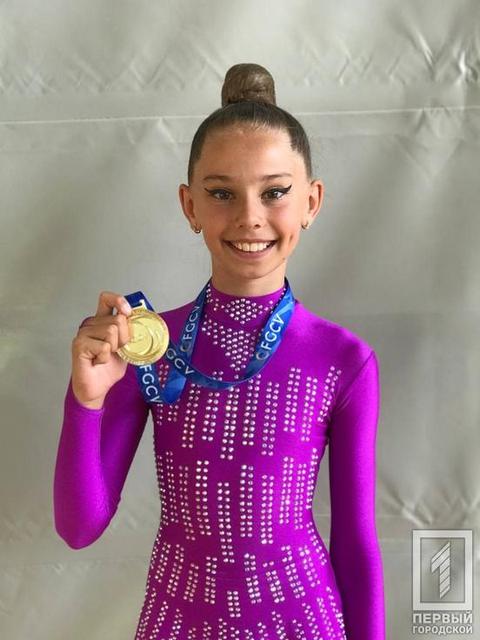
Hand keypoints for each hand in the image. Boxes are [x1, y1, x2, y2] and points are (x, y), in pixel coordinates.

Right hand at [70, 292, 132, 408]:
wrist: (97, 388)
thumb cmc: (108, 368)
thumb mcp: (125, 347)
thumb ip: (130, 333)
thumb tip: (141, 321)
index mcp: (101, 321)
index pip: (107, 299)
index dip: (119, 301)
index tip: (128, 312)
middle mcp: (90, 324)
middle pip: (118, 320)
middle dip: (124, 338)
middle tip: (115, 351)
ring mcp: (83, 333)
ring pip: (111, 332)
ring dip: (114, 349)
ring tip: (105, 357)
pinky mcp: (79, 344)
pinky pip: (104, 346)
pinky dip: (105, 358)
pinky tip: (97, 362)